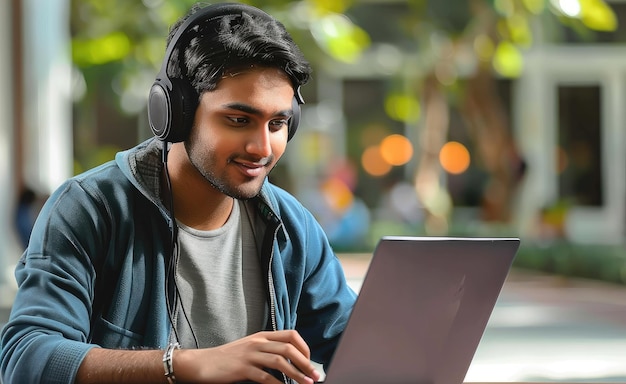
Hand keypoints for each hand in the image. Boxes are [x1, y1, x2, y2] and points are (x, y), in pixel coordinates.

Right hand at [174, 330, 321, 383]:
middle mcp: (258, 342)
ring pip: (280, 361)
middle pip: (289, 348)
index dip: (304, 348)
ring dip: (297, 374)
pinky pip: (265, 377)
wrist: (203, 363)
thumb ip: (268, 350)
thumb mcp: (251, 348)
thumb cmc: (229, 359)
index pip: (291, 335)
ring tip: (307, 383)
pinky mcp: (242, 369)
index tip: (310, 362)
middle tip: (315, 376)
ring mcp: (249, 355)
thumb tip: (291, 360)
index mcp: (262, 336)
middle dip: (306, 363)